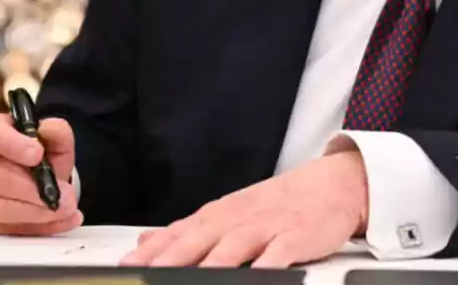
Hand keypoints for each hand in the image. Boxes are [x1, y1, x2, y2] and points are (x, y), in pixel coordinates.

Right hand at [0, 112, 80, 235]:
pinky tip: (60, 222)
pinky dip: (37, 227)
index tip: (38, 155)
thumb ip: (55, 130)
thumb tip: (49, 130)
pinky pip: (6, 229)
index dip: (13, 146)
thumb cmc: (33, 147)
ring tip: (66, 209)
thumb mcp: (49, 134)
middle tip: (65, 195)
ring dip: (37, 213)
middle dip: (33, 190)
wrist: (25, 167)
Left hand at [120, 150, 368, 268]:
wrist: (332, 183)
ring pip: (233, 247)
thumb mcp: (228, 212)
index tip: (125, 271)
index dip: (149, 256)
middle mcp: (237, 220)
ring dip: (212, 266)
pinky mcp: (296, 236)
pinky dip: (266, 267)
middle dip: (170, 262)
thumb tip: (144, 243)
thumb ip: (187, 231)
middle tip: (147, 278)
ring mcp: (267, 227)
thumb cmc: (278, 204)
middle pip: (197, 242)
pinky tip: (258, 277)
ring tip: (196, 282)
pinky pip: (279, 254)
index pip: (176, 237)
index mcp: (217, 216)